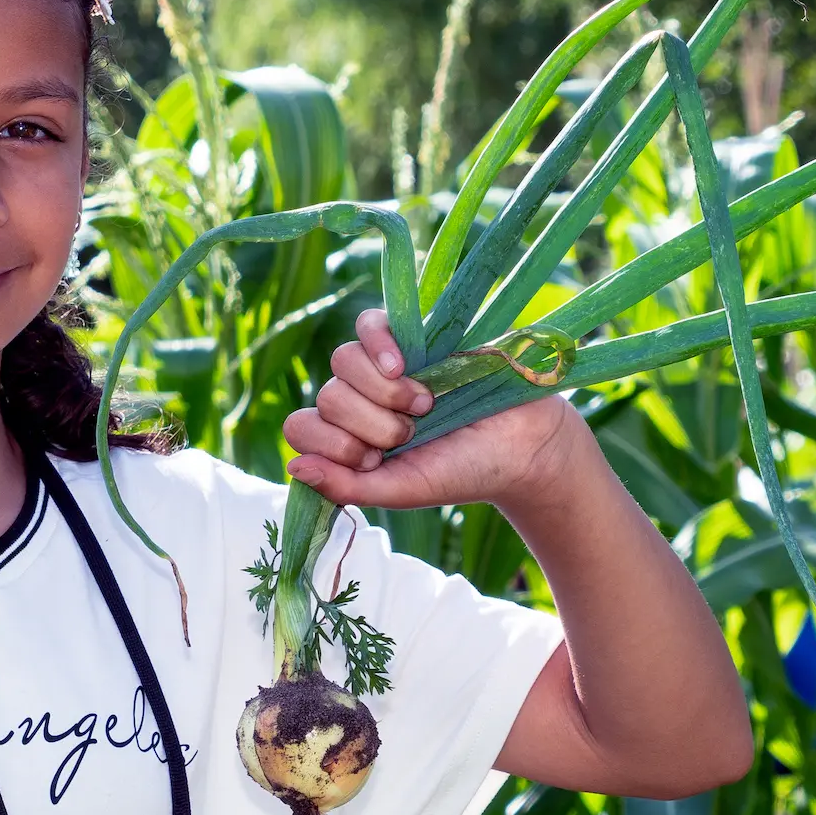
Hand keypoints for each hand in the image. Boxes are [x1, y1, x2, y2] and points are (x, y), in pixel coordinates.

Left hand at [282, 308, 592, 514]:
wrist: (522, 443)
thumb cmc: (463, 471)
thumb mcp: (402, 490)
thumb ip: (347, 486)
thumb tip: (294, 466)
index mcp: (348, 439)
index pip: (300, 429)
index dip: (330, 443)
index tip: (374, 459)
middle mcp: (358, 400)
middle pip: (326, 397)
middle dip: (370, 424)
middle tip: (411, 435)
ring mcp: (381, 367)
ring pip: (342, 362)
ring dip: (383, 391)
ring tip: (423, 406)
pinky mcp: (408, 335)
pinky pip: (367, 324)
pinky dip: (378, 344)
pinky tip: (402, 366)